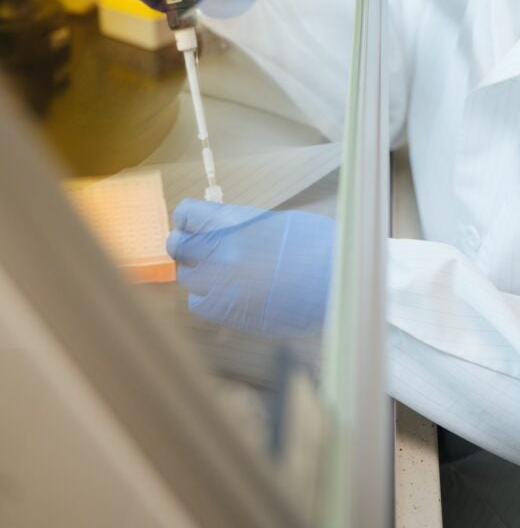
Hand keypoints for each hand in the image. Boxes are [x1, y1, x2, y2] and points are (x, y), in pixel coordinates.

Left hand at [166, 199, 335, 334]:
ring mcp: (221, 285)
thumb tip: (216, 230)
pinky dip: (207, 297)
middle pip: (179, 247)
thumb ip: (237, 225)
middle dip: (186, 245)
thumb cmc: (312, 244)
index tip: (190, 222)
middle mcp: (219, 252)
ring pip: (187, 277)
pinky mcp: (228, 312)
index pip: (185, 214)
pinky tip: (226, 292)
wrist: (333, 279)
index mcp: (230, 223)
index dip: (187, 218)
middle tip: (195, 247)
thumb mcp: (271, 221)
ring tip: (219, 270)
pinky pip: (199, 303)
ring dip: (198, 271)